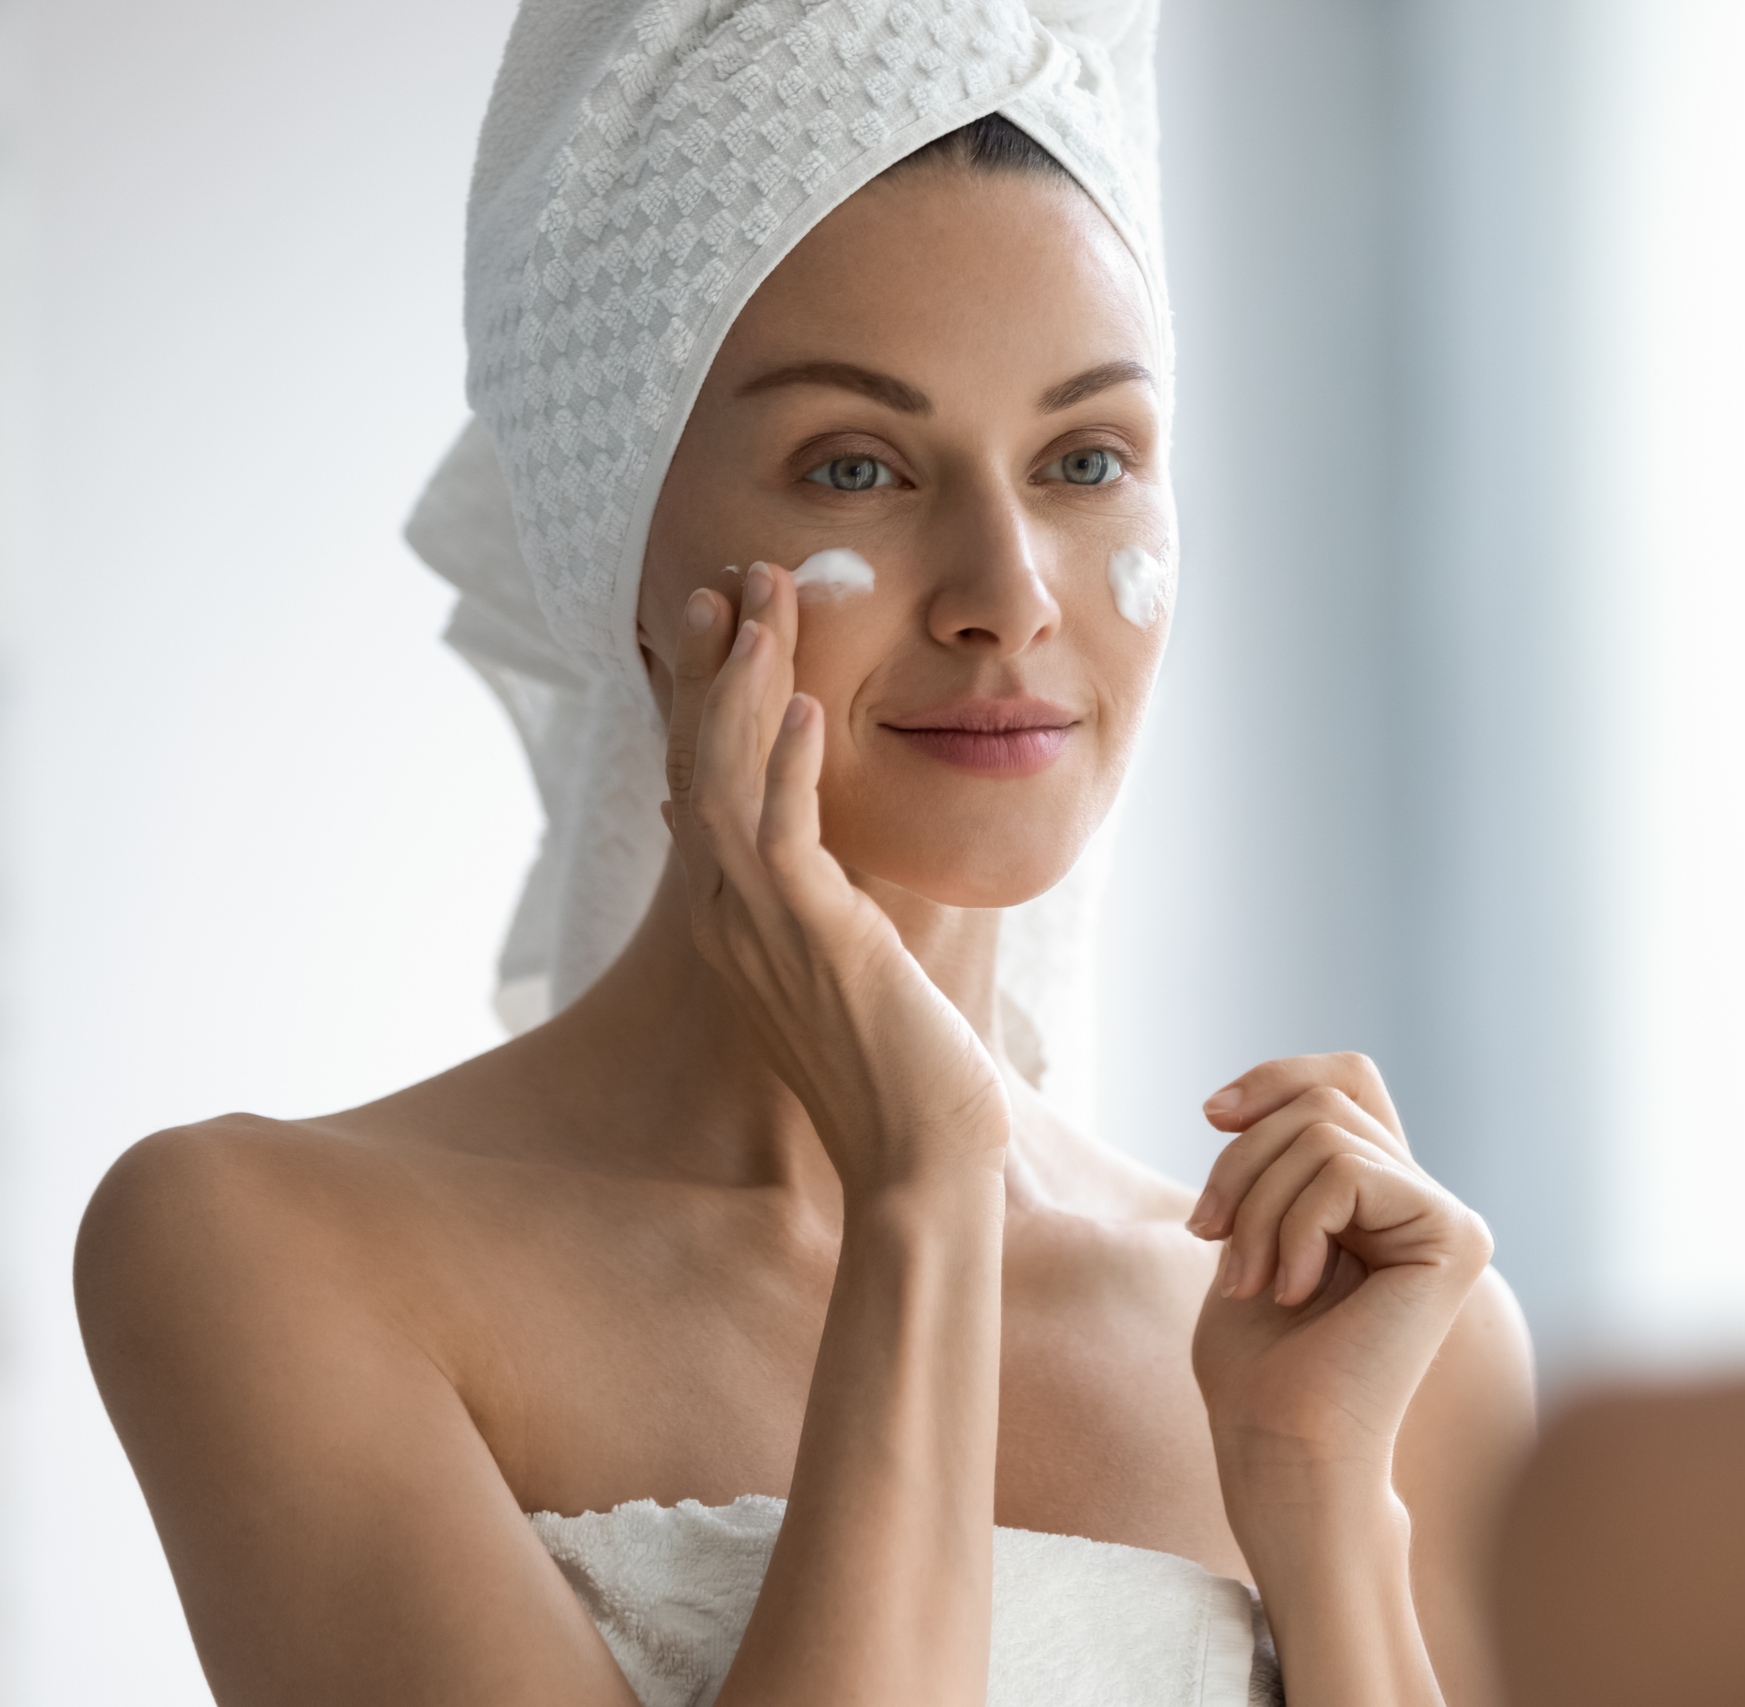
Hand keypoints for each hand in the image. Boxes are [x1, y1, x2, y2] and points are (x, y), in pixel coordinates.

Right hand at [663, 561, 1007, 1192]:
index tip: (722, 621)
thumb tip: (825, 856)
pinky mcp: (814, 941)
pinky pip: (785, 838)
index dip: (708, 697)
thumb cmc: (903, 1072)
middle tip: (733, 578)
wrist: (917, 1163)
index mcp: (738, 919)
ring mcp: (763, 928)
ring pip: (730, 779)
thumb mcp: (858, 965)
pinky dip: (788, 768)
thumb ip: (832, 903)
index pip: (705, 781)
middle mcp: (731, 916)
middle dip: (718, 664)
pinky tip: (804, 708)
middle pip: (702, 761)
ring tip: (766, 602)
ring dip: (748, 684)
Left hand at [1186, 1054, 1492, 1497]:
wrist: (1283, 1452)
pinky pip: (1346, 1174)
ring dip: (1258, 1207)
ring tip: (1251, 1283)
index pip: (1345, 1081)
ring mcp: (1447, 1217)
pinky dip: (1293, 1228)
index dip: (1279, 1078)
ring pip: (1325, 1134)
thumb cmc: (1257, 1371)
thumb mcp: (1246, 1236)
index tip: (1210, 1116)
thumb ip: (1266, 1167)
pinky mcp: (1454, 1236)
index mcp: (1380, 1200)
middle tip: (1209, 1240)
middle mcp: (1423, 1202)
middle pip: (1321, 1105)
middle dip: (1242, 1165)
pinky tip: (1294, 1293)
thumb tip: (1239, 1103)